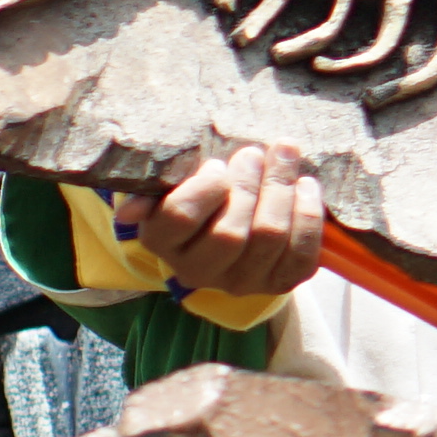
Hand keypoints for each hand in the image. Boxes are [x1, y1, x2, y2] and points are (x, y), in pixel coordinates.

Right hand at [124, 145, 325, 300]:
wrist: (229, 233)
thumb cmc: (197, 196)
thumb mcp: (169, 186)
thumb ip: (155, 189)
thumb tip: (128, 212)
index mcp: (162, 244)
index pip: (180, 218)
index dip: (205, 188)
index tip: (217, 165)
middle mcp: (198, 272)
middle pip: (231, 232)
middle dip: (249, 185)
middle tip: (256, 153)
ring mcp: (242, 282)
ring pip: (270, 237)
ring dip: (282, 189)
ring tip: (285, 156)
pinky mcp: (280, 282)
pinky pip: (302, 251)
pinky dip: (308, 214)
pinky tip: (305, 186)